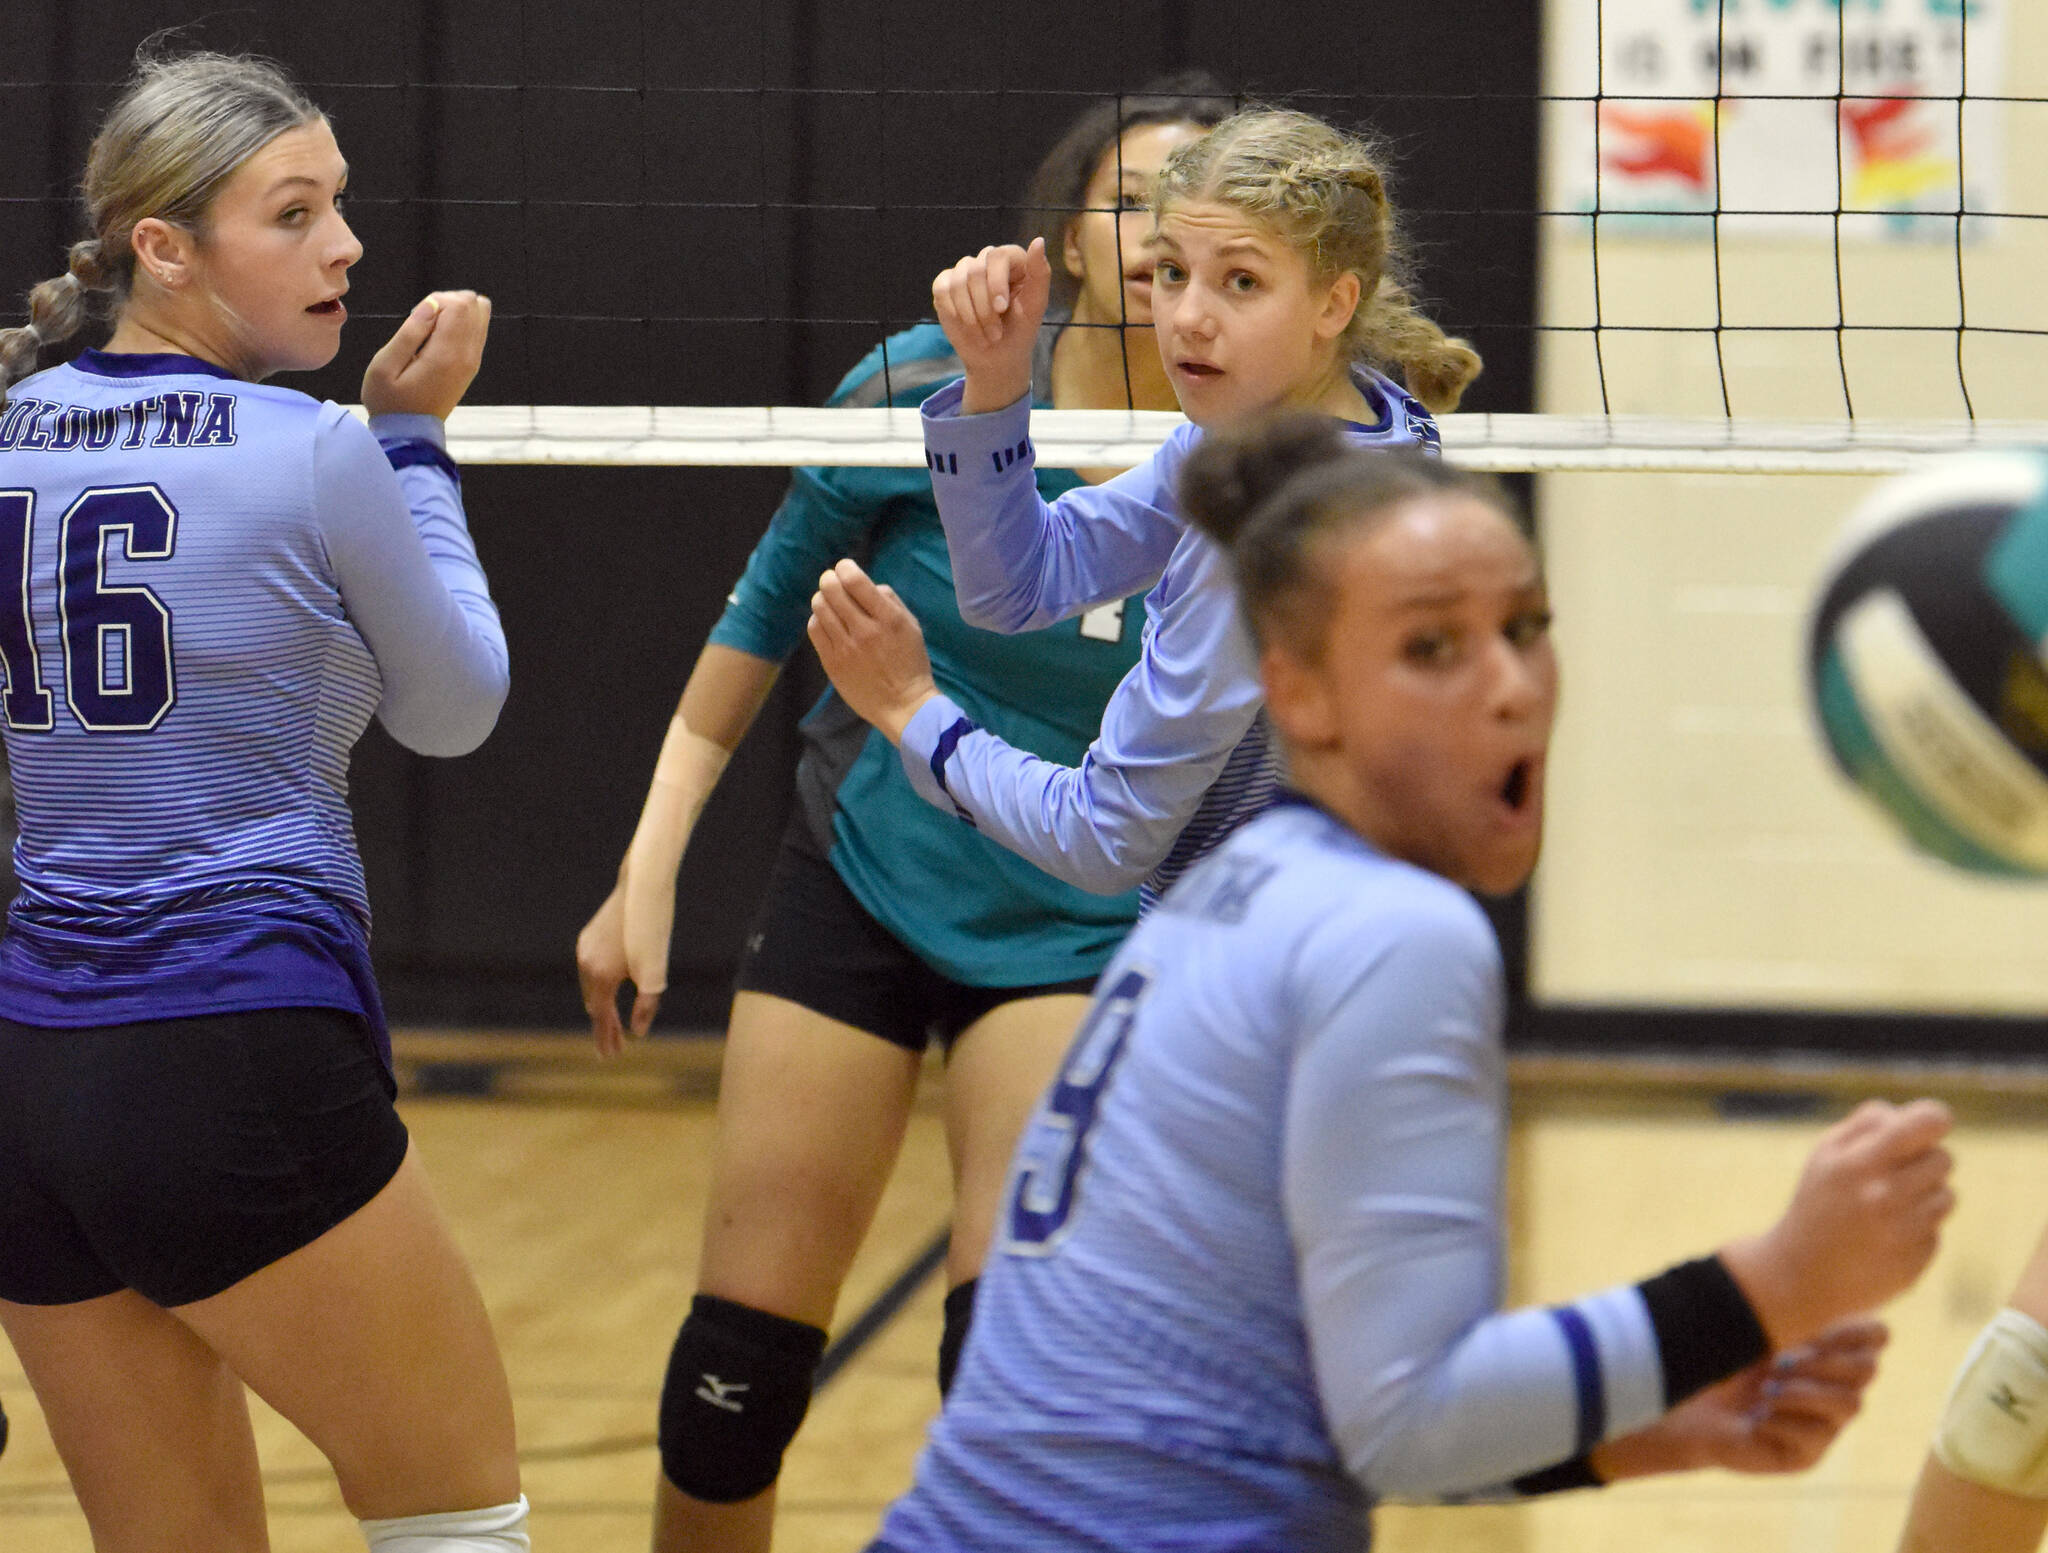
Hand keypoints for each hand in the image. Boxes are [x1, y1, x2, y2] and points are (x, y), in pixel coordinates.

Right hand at [362, 290, 491, 419]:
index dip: (438, 300)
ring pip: (480, 316)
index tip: (416, 317)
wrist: (408, 433)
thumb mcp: (384, 365)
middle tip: (422, 322)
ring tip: (429, 329)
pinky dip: (460, 325)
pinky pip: (477, 331)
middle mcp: (467, 357)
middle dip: (449, 302)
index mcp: (446, 355)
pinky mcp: (471, 366)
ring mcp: (473, 362)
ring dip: (456, 312)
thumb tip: (432, 305)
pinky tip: (437, 337)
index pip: (461, 305)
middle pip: (475, 306)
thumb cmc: (389, 401)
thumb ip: (410, 332)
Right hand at [576, 878, 662, 1056]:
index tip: (611, 1056)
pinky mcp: (588, 938)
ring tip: (613, 1024)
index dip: (606, 1037)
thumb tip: (639, 1032)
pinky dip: (598, 986)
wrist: (642, 889)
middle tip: (615, 1048)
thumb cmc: (654, 931)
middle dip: (604, 1026)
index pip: (601, 1016)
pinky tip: (608, 992)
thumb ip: (646, 1005)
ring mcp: (584, 949)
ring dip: (602, 1006)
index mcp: (600, 976)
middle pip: (593, 1004)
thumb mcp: (656, 974)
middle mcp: (586, 964)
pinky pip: (590, 970)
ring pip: (590, 987)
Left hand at [807, 559, 939, 744]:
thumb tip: (867, 585)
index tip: (845, 568)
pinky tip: (827, 623)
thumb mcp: (911, 626)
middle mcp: (864, 630)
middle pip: (832, 590)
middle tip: (833, 582)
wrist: (903, 705)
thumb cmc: (910, 664)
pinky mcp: (832, 663)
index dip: (845, 567)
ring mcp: (846, 648)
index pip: (856, 581)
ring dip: (822, 598)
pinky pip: (814, 629)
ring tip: (829, 602)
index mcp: (888, 619)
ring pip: (820, 607)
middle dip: (830, 579)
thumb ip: (890, 601)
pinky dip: (818, 620)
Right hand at [932, 239, 1051, 412]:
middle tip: (995, 333)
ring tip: (985, 335)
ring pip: (958, 282)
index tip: (1002, 309)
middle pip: (976, 271)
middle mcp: (986, 260)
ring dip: (971, 316)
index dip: (996, 283)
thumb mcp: (1036, 305)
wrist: (998, 357)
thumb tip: (1039, 240)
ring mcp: (964, 271)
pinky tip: (967, 326)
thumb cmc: (1020, 330)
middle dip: (985, 308)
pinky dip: (954, 312)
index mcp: (1011, 260)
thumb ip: (1040, 273)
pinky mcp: (945, 284)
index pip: (997, 256)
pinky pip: (943, 289)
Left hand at [1592, 1318, 1887, 1480]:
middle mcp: (1834, 1385)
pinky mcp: (1807, 1454)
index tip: (1814, 1328)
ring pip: (1852, 1403)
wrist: (1679, 1403)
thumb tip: (1806, 1265)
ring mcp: (1825, 1422)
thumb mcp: (1746, 1321)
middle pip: (1869, 1369)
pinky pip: (1817, 1435)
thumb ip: (1779, 1297)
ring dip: (1805, 1391)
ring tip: (1765, 1387)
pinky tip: (1756, 1416)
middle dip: (1825, 1361)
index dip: (1857, 1330)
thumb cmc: (1713, 1354)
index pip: (1877, 1335)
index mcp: (1826, 1348)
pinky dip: (1782, 1419)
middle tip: (1780, 1359)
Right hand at [1723, 1099, 1953, 1350]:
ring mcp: (1902, 1233)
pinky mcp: (1915, 1263)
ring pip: (1947, 1196)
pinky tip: (1886, 1237)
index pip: (1927, 1123)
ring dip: (1925, 1196)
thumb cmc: (1816, 1204)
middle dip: (1924, 1161)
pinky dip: (1917, 1230)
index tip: (1931, 1124)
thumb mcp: (1824, 1155)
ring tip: (1890, 1206)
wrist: (1799, 1275)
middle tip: (1896, 1173)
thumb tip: (1911, 1114)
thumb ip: (1865, 1124)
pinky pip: (1936, 1232)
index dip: (1934, 1118)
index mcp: (1859, 1163)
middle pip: (1944, 1158)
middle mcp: (1885, 1196)